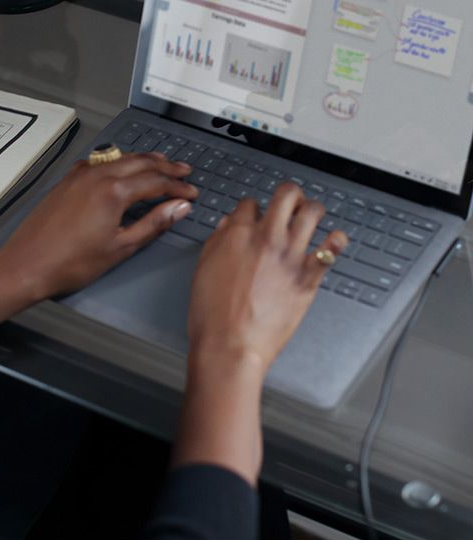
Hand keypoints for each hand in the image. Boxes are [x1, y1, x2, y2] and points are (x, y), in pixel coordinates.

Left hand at [0, 153, 198, 299]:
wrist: (28, 263)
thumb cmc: (72, 262)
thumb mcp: (121, 247)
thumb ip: (153, 223)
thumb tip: (179, 207)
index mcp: (113, 191)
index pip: (155, 182)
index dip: (177, 187)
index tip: (191, 193)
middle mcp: (97, 175)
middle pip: (139, 163)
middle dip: (165, 167)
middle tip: (184, 171)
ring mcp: (79, 175)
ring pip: (118, 158)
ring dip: (142, 160)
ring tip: (160, 163)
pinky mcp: (66, 181)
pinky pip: (98, 163)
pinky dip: (116, 162)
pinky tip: (120, 168)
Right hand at [188, 183, 347, 373]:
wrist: (231, 345)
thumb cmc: (212, 314)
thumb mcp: (203, 269)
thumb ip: (217, 242)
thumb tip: (227, 226)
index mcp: (237, 234)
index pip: (250, 203)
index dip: (252, 208)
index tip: (256, 216)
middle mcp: (266, 238)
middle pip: (287, 194)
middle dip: (289, 195)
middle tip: (290, 203)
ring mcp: (290, 256)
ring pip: (313, 212)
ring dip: (313, 211)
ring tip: (311, 217)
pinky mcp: (309, 277)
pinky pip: (332, 248)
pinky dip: (336, 240)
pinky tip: (332, 240)